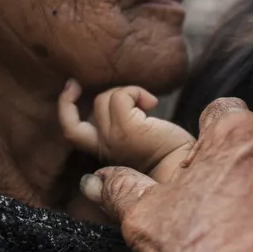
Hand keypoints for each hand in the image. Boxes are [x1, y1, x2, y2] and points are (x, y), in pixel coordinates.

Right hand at [59, 80, 193, 175]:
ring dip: (125, 92)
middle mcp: (102, 149)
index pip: (71, 131)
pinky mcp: (127, 131)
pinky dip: (136, 92)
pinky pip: (121, 97)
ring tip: (146, 103)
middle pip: (74, 118)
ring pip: (103, 100)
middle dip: (68, 98)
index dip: (66, 107)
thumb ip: (120, 125)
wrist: (186, 167)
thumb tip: (115, 99)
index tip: (72, 88)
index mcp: (103, 152)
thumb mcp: (136, 138)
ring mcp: (112, 141)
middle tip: (76, 84)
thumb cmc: (169, 152)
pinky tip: (152, 103)